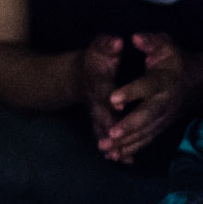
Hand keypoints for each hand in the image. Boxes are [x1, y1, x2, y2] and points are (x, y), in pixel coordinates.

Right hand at [79, 34, 123, 148]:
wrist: (76, 76)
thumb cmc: (93, 60)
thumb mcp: (100, 47)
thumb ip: (108, 44)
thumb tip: (118, 42)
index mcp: (98, 82)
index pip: (104, 90)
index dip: (111, 97)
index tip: (118, 105)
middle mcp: (96, 101)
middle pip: (102, 116)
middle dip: (109, 128)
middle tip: (116, 140)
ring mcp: (97, 114)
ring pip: (102, 131)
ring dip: (110, 144)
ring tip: (119, 157)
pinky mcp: (100, 123)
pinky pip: (107, 137)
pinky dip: (115, 150)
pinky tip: (126, 162)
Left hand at [100, 32, 202, 161]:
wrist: (198, 80)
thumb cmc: (174, 59)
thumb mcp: (164, 44)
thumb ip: (150, 41)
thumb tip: (135, 38)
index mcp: (164, 80)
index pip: (147, 86)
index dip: (131, 92)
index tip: (112, 98)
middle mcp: (165, 101)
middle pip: (148, 116)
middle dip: (129, 126)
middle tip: (110, 134)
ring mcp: (165, 117)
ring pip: (146, 133)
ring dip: (126, 143)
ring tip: (106, 149)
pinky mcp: (162, 127)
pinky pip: (147, 141)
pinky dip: (132, 150)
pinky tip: (116, 157)